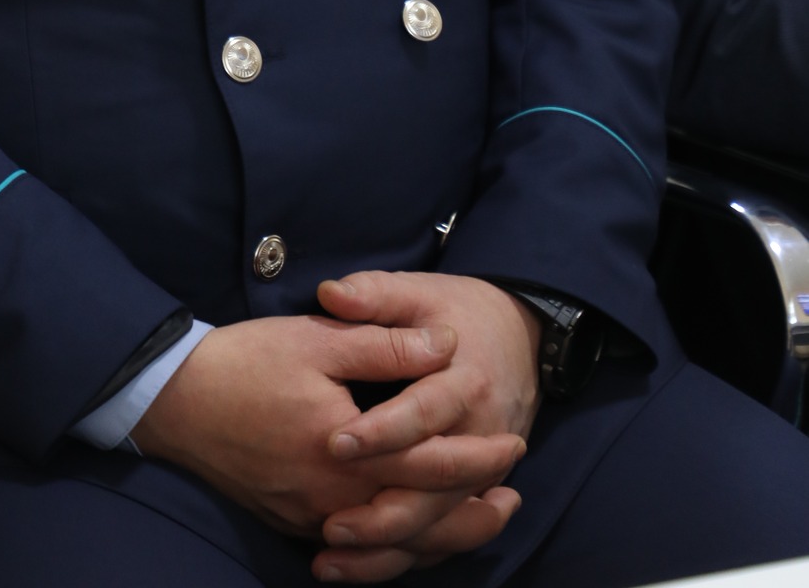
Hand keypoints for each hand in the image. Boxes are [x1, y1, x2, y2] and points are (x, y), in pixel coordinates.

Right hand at [130, 313, 522, 543]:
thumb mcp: (317, 338)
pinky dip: (395, 545)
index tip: (512, 443)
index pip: (430, 464)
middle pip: (419, 521)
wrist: (174, 399)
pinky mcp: (292, 521)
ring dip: (440, 535)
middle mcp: (333, 498)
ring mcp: (310, 517)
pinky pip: (358, 547)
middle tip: (514, 497)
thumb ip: (384, 343)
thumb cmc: (245, 362)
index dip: (477, 457)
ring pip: (391, 544)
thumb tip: (445, 342)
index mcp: (346, 451)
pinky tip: (411, 532)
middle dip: (472, 511)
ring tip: (479, 520)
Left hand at [309, 270, 541, 580]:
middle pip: (437, 485)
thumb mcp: (418, 291)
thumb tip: (331, 293)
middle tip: (330, 523)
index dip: (383, 431)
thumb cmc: (456, 312)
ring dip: (388, 545)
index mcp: (464, 380)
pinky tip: (358, 566)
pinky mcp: (476, 489)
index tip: (335, 443)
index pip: (424, 412)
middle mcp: (480, 433)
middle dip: (384, 511)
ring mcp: (483, 470)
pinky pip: (444, 533)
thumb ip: (375, 294)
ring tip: (330, 557)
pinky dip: (406, 555)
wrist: (521, 335)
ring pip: (440, 521)